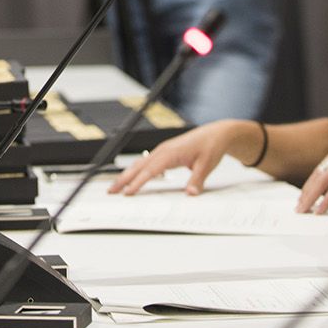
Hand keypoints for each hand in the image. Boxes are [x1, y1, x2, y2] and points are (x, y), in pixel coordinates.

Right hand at [110, 119, 258, 194]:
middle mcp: (163, 151)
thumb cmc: (211, 145)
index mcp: (171, 152)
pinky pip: (146, 163)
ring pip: (140, 164)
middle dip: (124, 179)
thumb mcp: (207, 164)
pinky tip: (132, 178)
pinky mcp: (165, 154)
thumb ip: (197, 180)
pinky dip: (136, 171)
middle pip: (139, 166)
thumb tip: (190, 194)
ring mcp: (162, 151)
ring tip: (116, 187)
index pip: (150, 170)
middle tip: (111, 191)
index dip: (138, 182)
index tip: (128, 192)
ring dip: (127, 175)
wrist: (216, 133)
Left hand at [295, 139, 327, 213]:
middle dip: (307, 193)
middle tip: (300, 208)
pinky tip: (321, 210)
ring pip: (323, 181)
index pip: (321, 170)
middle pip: (319, 175)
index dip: (311, 186)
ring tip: (305, 211)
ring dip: (312, 198)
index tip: (304, 198)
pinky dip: (326, 200)